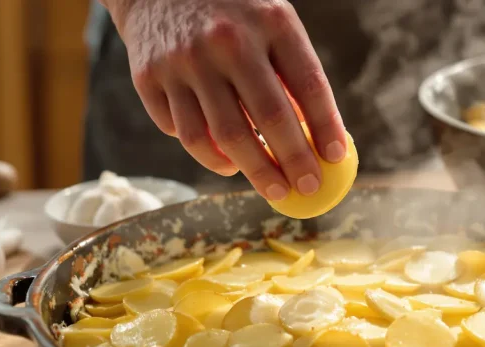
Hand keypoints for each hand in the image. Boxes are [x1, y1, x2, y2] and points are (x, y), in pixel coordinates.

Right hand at [100, 0, 346, 200]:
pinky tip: (224, 159)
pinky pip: (181, 133)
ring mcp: (183, 60)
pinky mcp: (149, 78)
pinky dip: (206, 154)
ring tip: (269, 185)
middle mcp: (225, 40)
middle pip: (267, 120)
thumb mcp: (271, 23)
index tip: (335, 160)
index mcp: (269, 21)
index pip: (308, 85)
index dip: (326, 127)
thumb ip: (293, 73)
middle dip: (292, 164)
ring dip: (250, 171)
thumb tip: (321, 139)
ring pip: (220, 138)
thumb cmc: (231, 15)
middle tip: (306, 190)